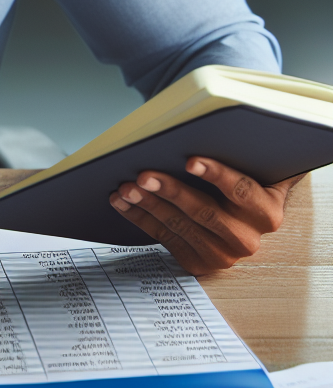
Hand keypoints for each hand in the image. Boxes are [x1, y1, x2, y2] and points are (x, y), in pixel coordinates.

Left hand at [108, 157, 303, 274]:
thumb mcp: (254, 172)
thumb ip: (244, 155)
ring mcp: (222, 254)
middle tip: (143, 175)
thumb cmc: (242, 185)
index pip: (242, 190)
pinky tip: (122, 202)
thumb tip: (217, 125)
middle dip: (171, 191)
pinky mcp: (197, 262)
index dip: (216, 175)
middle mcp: (247, 238)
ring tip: (126, 187)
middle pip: (204, 211)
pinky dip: (139, 217)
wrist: (241, 221)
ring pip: (179, 225)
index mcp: (266, 211)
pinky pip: (162, 237)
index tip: (189, 161)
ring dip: (148, 204)